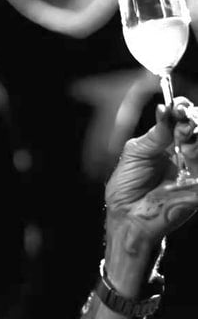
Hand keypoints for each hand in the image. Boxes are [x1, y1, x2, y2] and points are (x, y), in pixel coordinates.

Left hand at [105, 98, 197, 247]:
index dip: (181, 109)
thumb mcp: (136, 153)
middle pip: (197, 127)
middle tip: (182, 115)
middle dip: (192, 117)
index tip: (177, 104)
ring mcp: (193, 168)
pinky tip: (189, 150)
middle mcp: (183, 152)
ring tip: (184, 132)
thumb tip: (164, 110)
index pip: (181, 119)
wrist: (128, 214)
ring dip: (196, 133)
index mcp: (166, 142)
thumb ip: (155, 134)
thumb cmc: (127, 185)